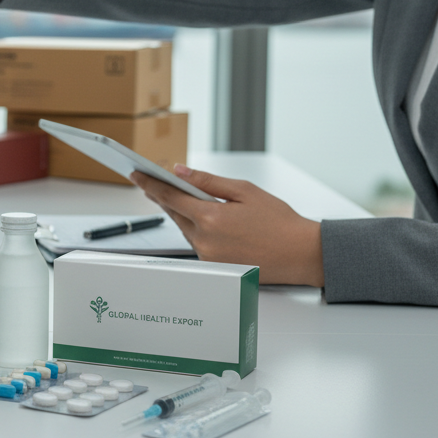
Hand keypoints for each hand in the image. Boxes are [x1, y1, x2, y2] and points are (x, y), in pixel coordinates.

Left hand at [129, 164, 324, 286]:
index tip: (136, 174)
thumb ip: (209, 181)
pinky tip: (202, 219)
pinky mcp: (213, 266)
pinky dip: (196, 229)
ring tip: (180, 196)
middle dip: (164, 197)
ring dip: (182, 213)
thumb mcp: (245, 191)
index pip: (170, 197)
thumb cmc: (279, 221)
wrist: (301, 254)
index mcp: (211, 218)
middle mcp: (205, 240)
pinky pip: (196, 242)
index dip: (150, 184)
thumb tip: (180, 171)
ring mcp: (208, 256)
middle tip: (151, 181)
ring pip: (184, 229)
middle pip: (174, 214)